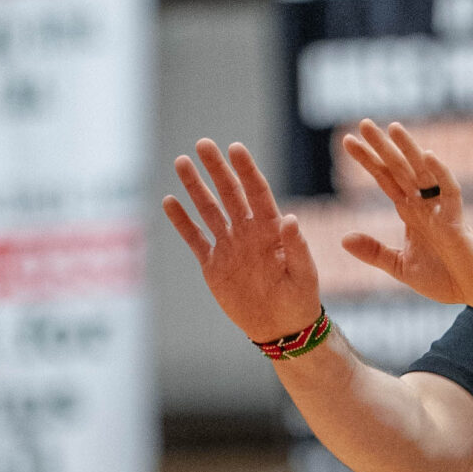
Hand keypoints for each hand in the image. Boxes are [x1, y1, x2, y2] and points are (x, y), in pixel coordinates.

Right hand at [163, 140, 322, 342]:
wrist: (280, 328)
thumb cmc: (299, 301)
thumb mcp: (303, 275)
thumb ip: (296, 247)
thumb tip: (291, 218)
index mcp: (271, 230)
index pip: (257, 193)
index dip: (246, 171)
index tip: (235, 148)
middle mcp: (248, 232)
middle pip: (229, 194)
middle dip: (216, 168)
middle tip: (203, 143)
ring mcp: (229, 246)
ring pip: (209, 210)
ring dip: (195, 187)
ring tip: (181, 162)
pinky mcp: (213, 264)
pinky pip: (195, 238)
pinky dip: (182, 222)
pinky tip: (169, 201)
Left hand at [337, 121, 472, 305]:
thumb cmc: (445, 279)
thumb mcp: (401, 267)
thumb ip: (375, 252)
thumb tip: (343, 238)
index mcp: (411, 213)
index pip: (386, 179)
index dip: (368, 160)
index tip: (348, 141)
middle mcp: (425, 205)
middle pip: (400, 169)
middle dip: (382, 147)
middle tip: (363, 123)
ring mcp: (441, 210)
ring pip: (423, 173)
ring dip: (409, 150)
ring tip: (393, 127)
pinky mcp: (457, 221)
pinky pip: (450, 192)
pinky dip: (441, 173)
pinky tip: (429, 156)